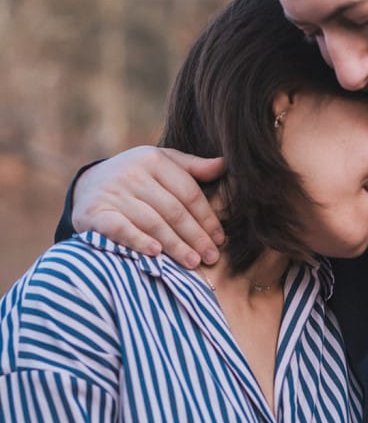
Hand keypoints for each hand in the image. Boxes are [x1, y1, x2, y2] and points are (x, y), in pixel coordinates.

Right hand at [71, 147, 225, 267]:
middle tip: (211, 257)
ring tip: (193, 262)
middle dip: (195, 236)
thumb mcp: (161, 164)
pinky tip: (156, 253)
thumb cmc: (136, 178)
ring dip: (175, 245)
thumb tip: (225, 164)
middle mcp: (133, 174)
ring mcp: (113, 193)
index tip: (220, 239)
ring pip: (152, 222)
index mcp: (153, 159)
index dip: (207, 218)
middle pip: (173, 210)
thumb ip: (192, 167)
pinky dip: (138, 240)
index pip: (188, 193)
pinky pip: (121, 229)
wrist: (87, 187)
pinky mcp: (95, 213)